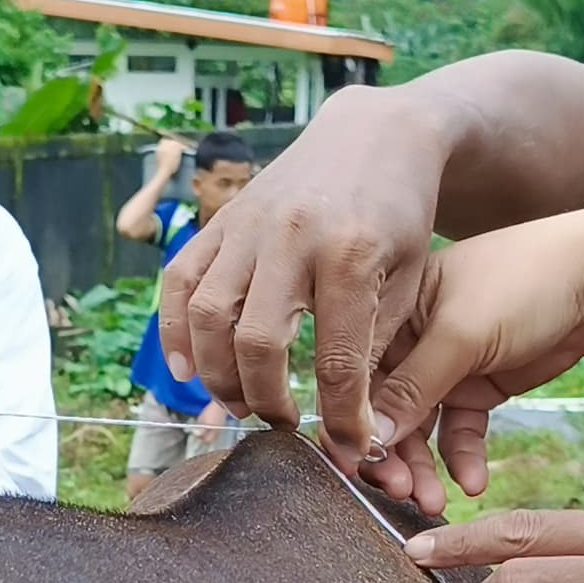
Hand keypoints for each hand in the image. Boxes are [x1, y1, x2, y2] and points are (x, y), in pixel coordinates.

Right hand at [157, 79, 451, 445]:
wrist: (377, 133)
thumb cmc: (401, 213)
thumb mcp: (410, 279)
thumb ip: (377, 348)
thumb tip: (355, 427)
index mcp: (352, 255)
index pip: (336, 361)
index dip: (339, 418)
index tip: (349, 450)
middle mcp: (292, 238)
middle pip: (256, 342)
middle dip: (265, 400)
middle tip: (280, 425)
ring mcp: (249, 225)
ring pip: (208, 315)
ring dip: (215, 374)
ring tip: (239, 403)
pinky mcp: (223, 219)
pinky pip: (179, 280)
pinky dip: (173, 330)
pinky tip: (186, 370)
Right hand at [343, 212, 583, 506]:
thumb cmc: (521, 282)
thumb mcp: (460, 334)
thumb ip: (413, 387)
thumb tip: (370, 437)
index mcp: (392, 312)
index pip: (357, 376)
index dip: (353, 423)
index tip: (358, 467)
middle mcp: (410, 341)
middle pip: (386, 411)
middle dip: (392, 456)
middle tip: (402, 493)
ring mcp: (445, 366)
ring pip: (421, 429)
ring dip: (425, 467)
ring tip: (435, 503)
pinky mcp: (478, 385)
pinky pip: (461, 431)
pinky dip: (464, 458)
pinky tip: (474, 483)